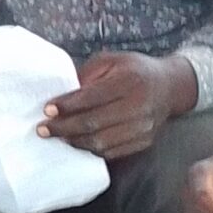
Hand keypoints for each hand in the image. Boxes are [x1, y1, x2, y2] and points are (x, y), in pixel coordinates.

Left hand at [40, 52, 194, 159]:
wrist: (170, 87)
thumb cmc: (134, 71)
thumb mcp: (110, 61)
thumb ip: (86, 75)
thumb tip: (60, 94)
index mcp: (129, 81)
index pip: (92, 97)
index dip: (68, 105)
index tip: (47, 110)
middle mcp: (138, 106)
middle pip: (94, 123)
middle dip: (64, 128)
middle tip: (43, 129)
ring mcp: (143, 128)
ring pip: (101, 142)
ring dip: (75, 141)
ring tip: (57, 137)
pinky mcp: (144, 142)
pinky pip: (112, 152)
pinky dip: (91, 149)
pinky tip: (77, 143)